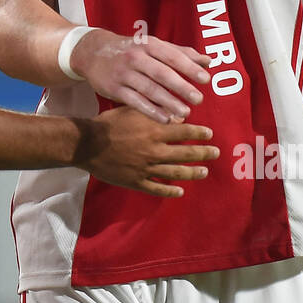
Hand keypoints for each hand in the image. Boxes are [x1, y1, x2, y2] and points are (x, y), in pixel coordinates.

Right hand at [69, 28, 212, 123]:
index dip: (189, 67)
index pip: (172, 56)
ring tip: (185, 113)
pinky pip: (135, 102)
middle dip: (180, 86)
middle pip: (161, 73)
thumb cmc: (131, 50)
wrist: (93, 53)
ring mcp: (124, 73)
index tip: (205, 79)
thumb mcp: (153, 45)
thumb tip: (207, 61)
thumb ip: (180, 53)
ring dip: (168, 102)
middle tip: (198, 99)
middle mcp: (136, 57)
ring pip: (148, 89)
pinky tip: (165, 119)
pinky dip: (151, 111)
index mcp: (148, 44)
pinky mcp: (114, 89)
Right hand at [77, 106, 218, 197]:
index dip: (199, 134)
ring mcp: (146, 169)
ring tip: (204, 172)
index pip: (184, 133)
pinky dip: (169, 192)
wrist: (87, 144)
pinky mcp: (136, 182)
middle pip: (185, 154)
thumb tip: (177, 115)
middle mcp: (154, 152)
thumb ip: (154, 111)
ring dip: (192, 173)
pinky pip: (157, 189)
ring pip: (175, 173)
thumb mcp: (132, 110)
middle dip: (203, 154)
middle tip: (216, 153)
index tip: (210, 134)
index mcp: (154, 132)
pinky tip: (180, 192)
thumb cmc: (108, 123)